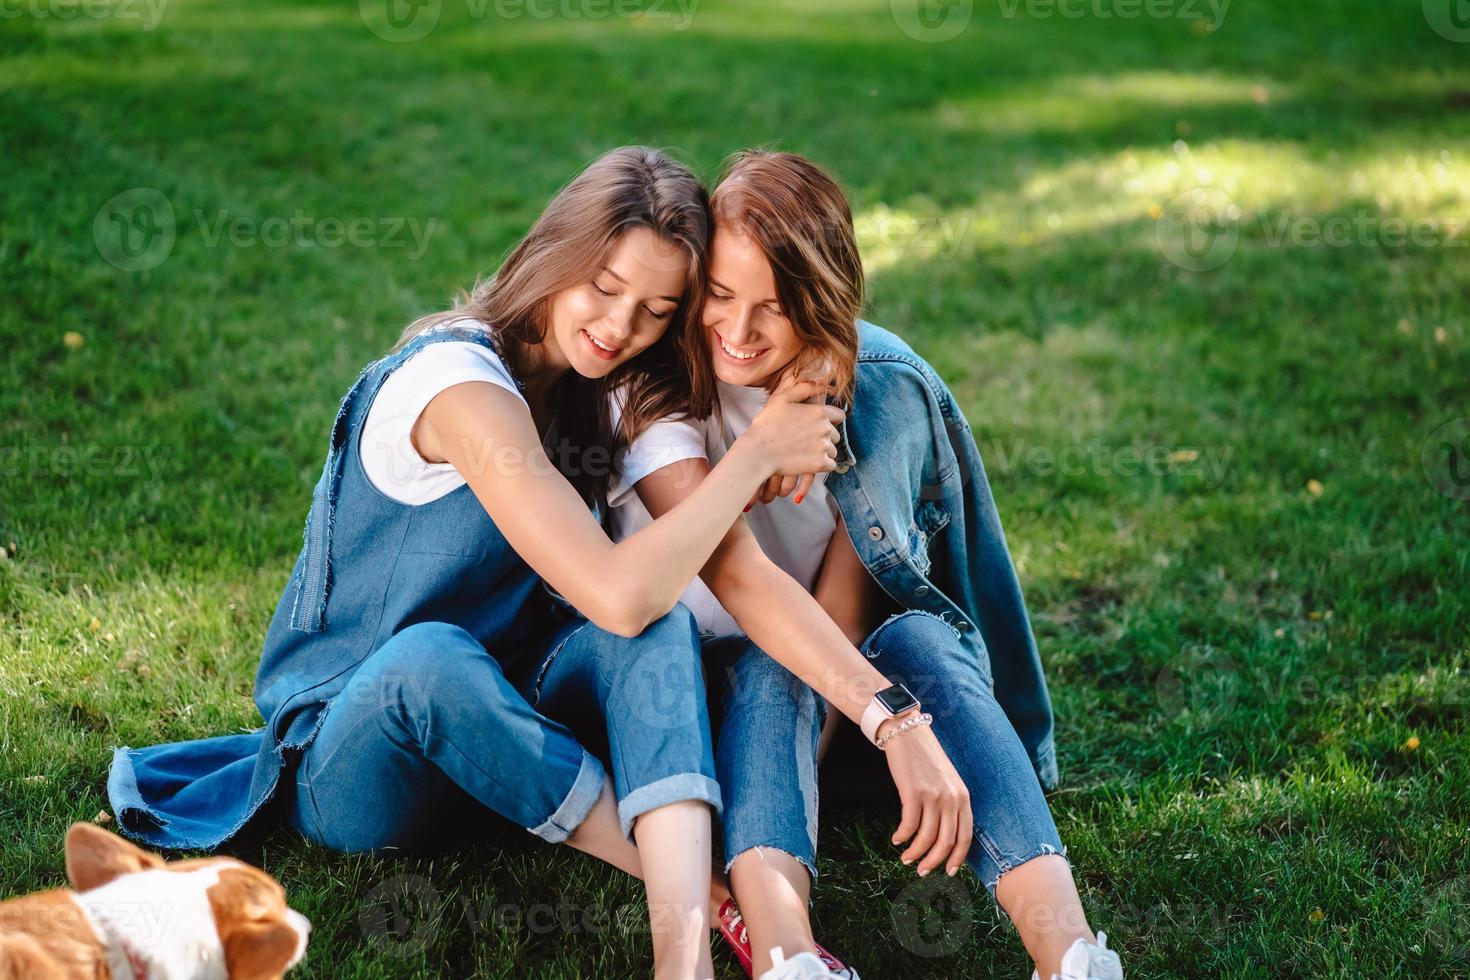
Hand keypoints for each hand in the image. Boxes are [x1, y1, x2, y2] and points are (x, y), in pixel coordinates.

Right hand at [739, 379, 843, 482]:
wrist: (758, 452)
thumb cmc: (766, 425)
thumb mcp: (781, 399)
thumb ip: (803, 389)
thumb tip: (821, 383)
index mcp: (819, 412)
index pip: (839, 416)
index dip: (829, 421)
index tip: (816, 426)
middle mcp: (825, 428)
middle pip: (835, 435)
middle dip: (824, 438)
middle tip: (804, 441)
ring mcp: (824, 447)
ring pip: (832, 450)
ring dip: (822, 452)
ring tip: (803, 452)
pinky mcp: (821, 463)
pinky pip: (830, 465)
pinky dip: (821, 464)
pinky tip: (806, 462)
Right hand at [882, 721, 972, 876]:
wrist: (907, 732)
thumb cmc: (925, 758)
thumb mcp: (947, 781)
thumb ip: (949, 804)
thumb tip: (942, 835)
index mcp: (963, 797)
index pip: (965, 837)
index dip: (956, 858)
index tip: (947, 872)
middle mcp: (952, 798)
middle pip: (946, 842)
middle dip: (934, 861)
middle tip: (921, 871)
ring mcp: (933, 795)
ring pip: (927, 838)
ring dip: (916, 853)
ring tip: (906, 859)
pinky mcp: (913, 792)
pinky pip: (909, 825)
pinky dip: (902, 837)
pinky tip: (896, 839)